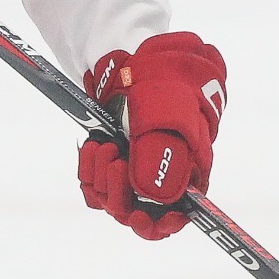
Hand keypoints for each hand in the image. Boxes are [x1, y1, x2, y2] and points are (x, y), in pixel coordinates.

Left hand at [78, 32, 227, 239]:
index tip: (146, 217)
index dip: (164, 224)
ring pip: (113, 200)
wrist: (132, 54)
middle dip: (123, 195)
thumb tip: (157, 198)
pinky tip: (92, 145)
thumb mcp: (166, 114)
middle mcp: (163, 174)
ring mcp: (134, 168)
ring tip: (104, 145)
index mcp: (189, 168)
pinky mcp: (111, 159)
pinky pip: (94, 184)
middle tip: (116, 162)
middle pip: (141, 213)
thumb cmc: (162, 80)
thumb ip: (163, 157)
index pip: (179, 214)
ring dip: (103, 178)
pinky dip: (89, 168)